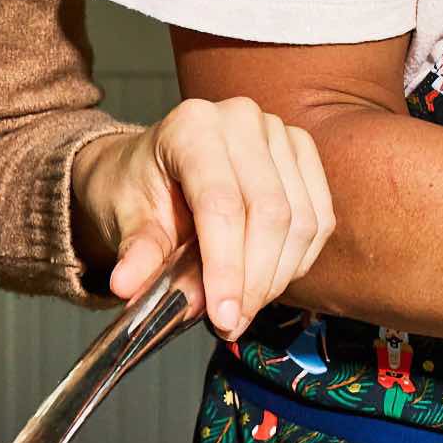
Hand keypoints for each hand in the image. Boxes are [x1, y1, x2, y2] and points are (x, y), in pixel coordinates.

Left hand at [71, 98, 334, 338]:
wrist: (153, 165)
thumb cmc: (136, 188)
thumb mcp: (123, 218)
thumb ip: (135, 252)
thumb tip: (125, 286)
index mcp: (191, 126)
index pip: (221, 204)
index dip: (226, 267)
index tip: (223, 317)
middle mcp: (241, 119)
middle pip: (269, 213)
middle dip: (254, 281)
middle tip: (232, 323)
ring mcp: (278, 133)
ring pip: (301, 221)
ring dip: (276, 278)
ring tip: (243, 308)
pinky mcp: (303, 155)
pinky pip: (319, 219)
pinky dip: (296, 261)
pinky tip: (267, 282)